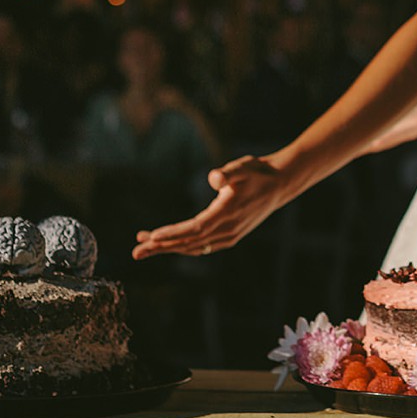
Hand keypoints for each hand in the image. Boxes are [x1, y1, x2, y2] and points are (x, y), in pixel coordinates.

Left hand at [132, 154, 285, 258]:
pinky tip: (169, 244)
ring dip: (168, 247)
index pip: (195, 228)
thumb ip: (227, 172)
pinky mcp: (230, 236)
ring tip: (144, 246)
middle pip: (189, 242)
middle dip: (161, 247)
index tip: (152, 237)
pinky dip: (183, 246)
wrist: (280, 184)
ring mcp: (229, 236)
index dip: (173, 234)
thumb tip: (213, 178)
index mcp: (228, 213)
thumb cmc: (258, 172)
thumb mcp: (243, 166)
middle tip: (136, 252)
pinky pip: (201, 246)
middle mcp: (228, 230)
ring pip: (193, 247)